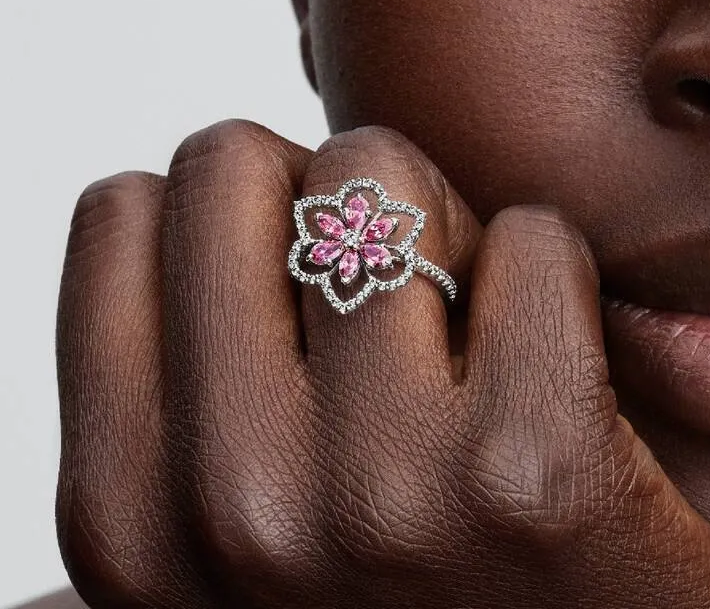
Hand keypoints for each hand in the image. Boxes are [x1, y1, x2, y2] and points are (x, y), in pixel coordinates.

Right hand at [56, 121, 709, 607]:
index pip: (122, 212)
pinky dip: (552, 274)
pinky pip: (530, 235)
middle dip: (308, 199)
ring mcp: (380, 489)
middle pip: (226, 163)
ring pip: (370, 169)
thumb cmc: (394, 582)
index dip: (222, 227)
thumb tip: (169, 191)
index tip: (286, 297)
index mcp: (126, 516)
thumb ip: (174, 385)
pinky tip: (567, 375)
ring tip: (466, 336)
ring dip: (432, 227)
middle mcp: (231, 506)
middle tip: (379, 295)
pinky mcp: (537, 469)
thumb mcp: (227, 516)